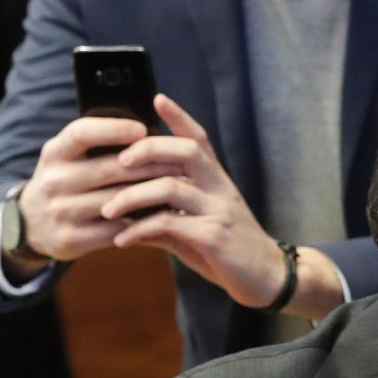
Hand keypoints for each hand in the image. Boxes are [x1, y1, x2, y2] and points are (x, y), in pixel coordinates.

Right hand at [9, 116, 181, 268]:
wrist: (33, 223)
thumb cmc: (67, 182)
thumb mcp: (68, 158)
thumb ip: (95, 145)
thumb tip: (144, 130)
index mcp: (54, 153)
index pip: (81, 133)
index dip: (113, 129)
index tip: (143, 129)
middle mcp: (53, 180)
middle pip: (109, 169)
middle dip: (150, 165)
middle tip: (181, 164)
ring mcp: (61, 211)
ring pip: (117, 201)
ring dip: (153, 195)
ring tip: (180, 189)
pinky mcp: (71, 238)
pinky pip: (117, 229)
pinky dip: (144, 223)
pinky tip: (165, 217)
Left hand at [101, 94, 294, 308]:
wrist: (269, 279)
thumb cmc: (231, 252)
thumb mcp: (199, 228)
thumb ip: (167, 217)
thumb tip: (129, 218)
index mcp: (218, 181)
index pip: (199, 140)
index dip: (179, 117)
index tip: (158, 99)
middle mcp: (220, 189)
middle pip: (185, 151)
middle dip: (146, 149)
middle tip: (117, 162)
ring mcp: (219, 211)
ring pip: (170, 186)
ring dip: (131, 196)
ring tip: (107, 210)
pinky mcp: (214, 236)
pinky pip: (169, 223)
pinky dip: (139, 230)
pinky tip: (122, 240)